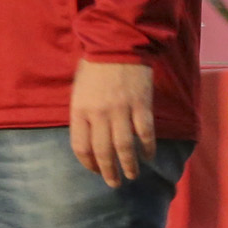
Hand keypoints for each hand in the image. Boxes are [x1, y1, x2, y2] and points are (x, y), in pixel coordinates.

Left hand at [68, 59, 157, 187]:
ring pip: (125, 147)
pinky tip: (149, 156)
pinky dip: (147, 147)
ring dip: (129, 165)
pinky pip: (145, 133)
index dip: (88, 163)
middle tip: (114, 183)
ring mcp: (121, 111)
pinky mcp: (141, 106)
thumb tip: (90, 137)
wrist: (117, 43)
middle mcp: (99, 115)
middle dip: (109, 172)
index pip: (81, 147)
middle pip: (103, 152)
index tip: (95, 170)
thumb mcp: (79, 89)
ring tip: (132, 176)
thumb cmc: (94, 65)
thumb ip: (83, 113)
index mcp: (80, 111)